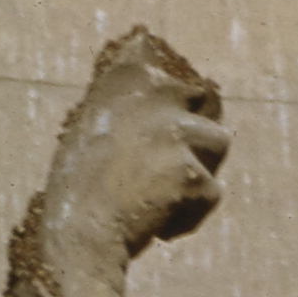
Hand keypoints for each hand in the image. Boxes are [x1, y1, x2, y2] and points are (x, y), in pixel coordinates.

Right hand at [38, 27, 230, 274]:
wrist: (78, 235)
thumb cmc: (78, 190)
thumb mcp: (93, 127)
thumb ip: (129, 106)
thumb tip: (154, 88)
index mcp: (128, 73)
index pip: (169, 62)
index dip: (177, 94)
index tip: (168, 115)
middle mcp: (155, 90)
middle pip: (207, 100)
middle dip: (199, 131)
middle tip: (175, 166)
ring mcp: (174, 129)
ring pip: (219, 143)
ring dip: (198, 173)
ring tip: (162, 199)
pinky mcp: (190, 170)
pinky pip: (211, 192)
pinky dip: (189, 216)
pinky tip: (158, 228)